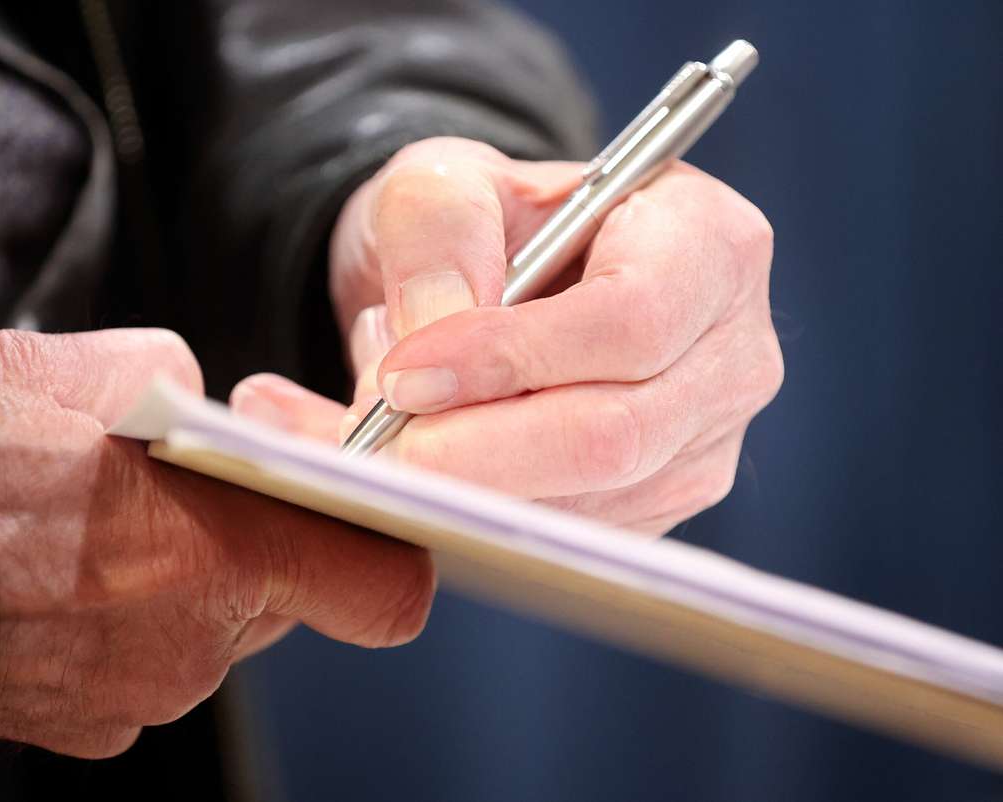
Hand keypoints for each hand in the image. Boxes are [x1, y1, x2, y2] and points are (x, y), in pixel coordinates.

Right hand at [0, 329, 433, 757]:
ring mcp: (131, 698)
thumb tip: (202, 408)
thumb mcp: (107, 369)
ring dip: (171, 583)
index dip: (385, 557)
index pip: (384, 590)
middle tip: (181, 492)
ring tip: (95, 527)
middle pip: (276, 600)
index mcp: (232, 554)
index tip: (364, 526)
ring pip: (200, 633)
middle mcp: (196, 647)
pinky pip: (132, 665)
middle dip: (246, 547)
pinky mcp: (73, 725)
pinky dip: (114, 623)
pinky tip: (55, 574)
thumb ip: (195, 396)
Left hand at [234, 137, 782, 535]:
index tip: (404, 377)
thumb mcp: (447, 179)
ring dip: (463, 485)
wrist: (495, 281)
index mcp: (709, 241)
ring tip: (376, 432)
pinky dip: (475, 514)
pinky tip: (421, 467)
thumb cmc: (486, 221)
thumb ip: (437, 230)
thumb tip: (434, 337)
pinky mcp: (658, 502)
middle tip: (369, 442)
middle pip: (616, 435)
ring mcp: (704, 440)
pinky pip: (564, 536)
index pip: (633, 321)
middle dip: (475, 451)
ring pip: (583, 501)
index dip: (513, 358)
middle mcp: (731, 352)